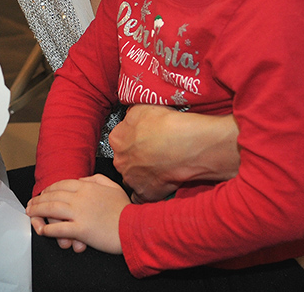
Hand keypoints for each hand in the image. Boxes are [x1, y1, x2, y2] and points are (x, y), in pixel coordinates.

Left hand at [26, 175, 127, 254]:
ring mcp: (79, 213)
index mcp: (87, 187)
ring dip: (37, 212)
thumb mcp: (113, 186)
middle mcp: (80, 197)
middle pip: (52, 196)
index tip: (43, 193)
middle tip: (30, 204)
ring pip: (51, 210)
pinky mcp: (81, 229)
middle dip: (38, 200)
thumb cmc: (125, 210)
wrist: (135, 226)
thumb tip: (83, 180)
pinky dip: (48, 230)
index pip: (61, 184)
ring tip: (30, 214)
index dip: (48, 189)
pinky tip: (42, 230)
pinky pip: (59, 229)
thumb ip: (96, 179)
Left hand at [109, 105, 239, 202]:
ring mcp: (132, 179)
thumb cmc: (167, 126)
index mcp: (117, 139)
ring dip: (143, 174)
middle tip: (154, 153)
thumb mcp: (142, 107)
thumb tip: (131, 116)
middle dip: (137, 158)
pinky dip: (149, 191)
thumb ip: (132, 115)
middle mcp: (120, 161)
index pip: (119, 139)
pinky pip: (142, 196)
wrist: (185, 145)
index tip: (143, 139)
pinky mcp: (145, 193)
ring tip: (160, 167)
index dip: (133, 139)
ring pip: (133, 178)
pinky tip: (160, 183)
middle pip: (125, 160)